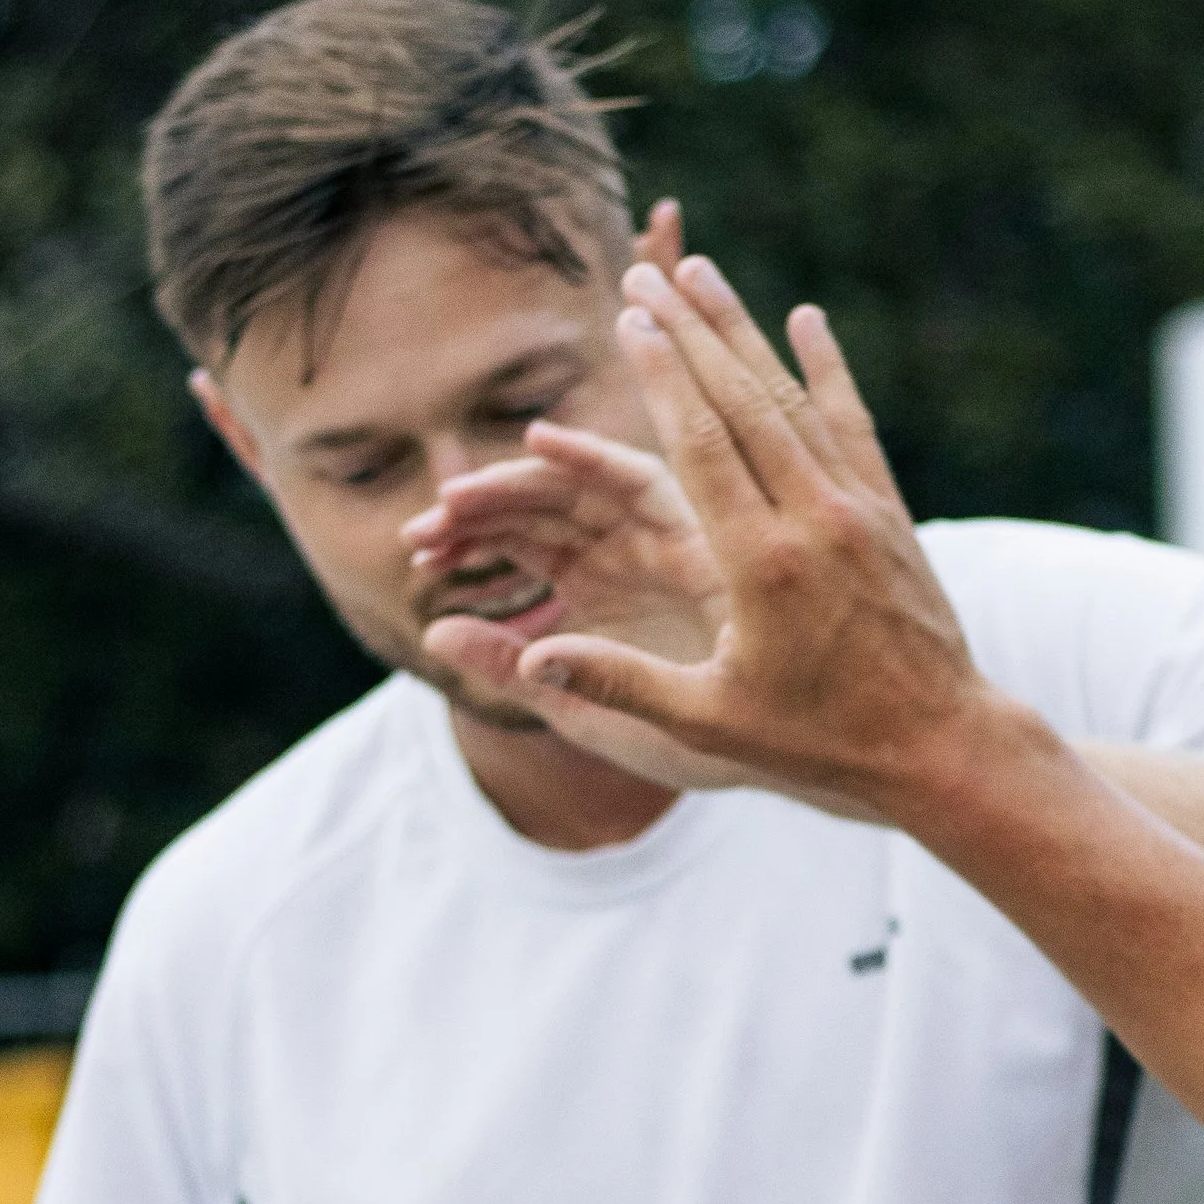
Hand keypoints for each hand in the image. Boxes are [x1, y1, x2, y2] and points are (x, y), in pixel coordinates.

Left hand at [408, 427, 746, 795]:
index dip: (466, 540)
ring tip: (456, 501)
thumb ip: (512, 675)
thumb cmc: (702, 744)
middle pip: (537, 504)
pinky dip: (591, 455)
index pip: (519, 541)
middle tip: (423, 532)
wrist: (786, 758)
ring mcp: (659, 532)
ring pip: (574, 485)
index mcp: (598, 589)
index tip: (417, 558)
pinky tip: (539, 445)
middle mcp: (624, 548)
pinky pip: (639, 477)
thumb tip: (430, 634)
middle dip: (478, 510)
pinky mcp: (698, 529)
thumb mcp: (587, 714)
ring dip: (514, 483)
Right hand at [511, 254, 992, 823]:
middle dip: (689, 331)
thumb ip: (619, 684)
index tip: (631, 319)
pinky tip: (808, 317)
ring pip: (793, 400)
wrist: (941, 747)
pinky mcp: (890, 513)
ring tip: (699, 272)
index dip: (664, 377)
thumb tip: (526, 662)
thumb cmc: (819, 745)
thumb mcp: (710, 725)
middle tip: (643, 273)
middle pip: (742, 402)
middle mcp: (814, 521)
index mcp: (762, 567)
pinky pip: (854, 423)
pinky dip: (828, 368)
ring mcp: (859, 510)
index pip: (703, 445)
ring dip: (743, 332)